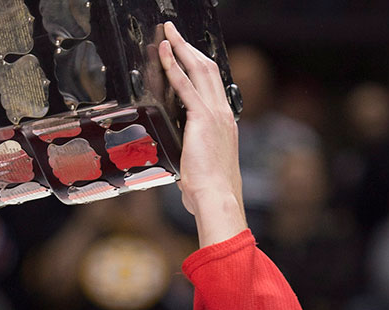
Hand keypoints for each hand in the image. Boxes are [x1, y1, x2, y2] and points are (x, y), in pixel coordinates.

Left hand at [158, 22, 246, 246]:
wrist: (217, 197)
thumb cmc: (208, 191)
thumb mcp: (198, 168)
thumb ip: (190, 157)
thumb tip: (181, 164)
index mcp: (224, 123)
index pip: (213, 85)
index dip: (199, 65)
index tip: (187, 53)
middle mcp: (223, 113)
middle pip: (208, 69)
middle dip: (190, 48)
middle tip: (175, 32)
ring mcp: (215, 113)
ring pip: (200, 70)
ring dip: (183, 48)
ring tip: (169, 32)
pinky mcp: (202, 118)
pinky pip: (186, 86)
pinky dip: (174, 66)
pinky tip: (165, 53)